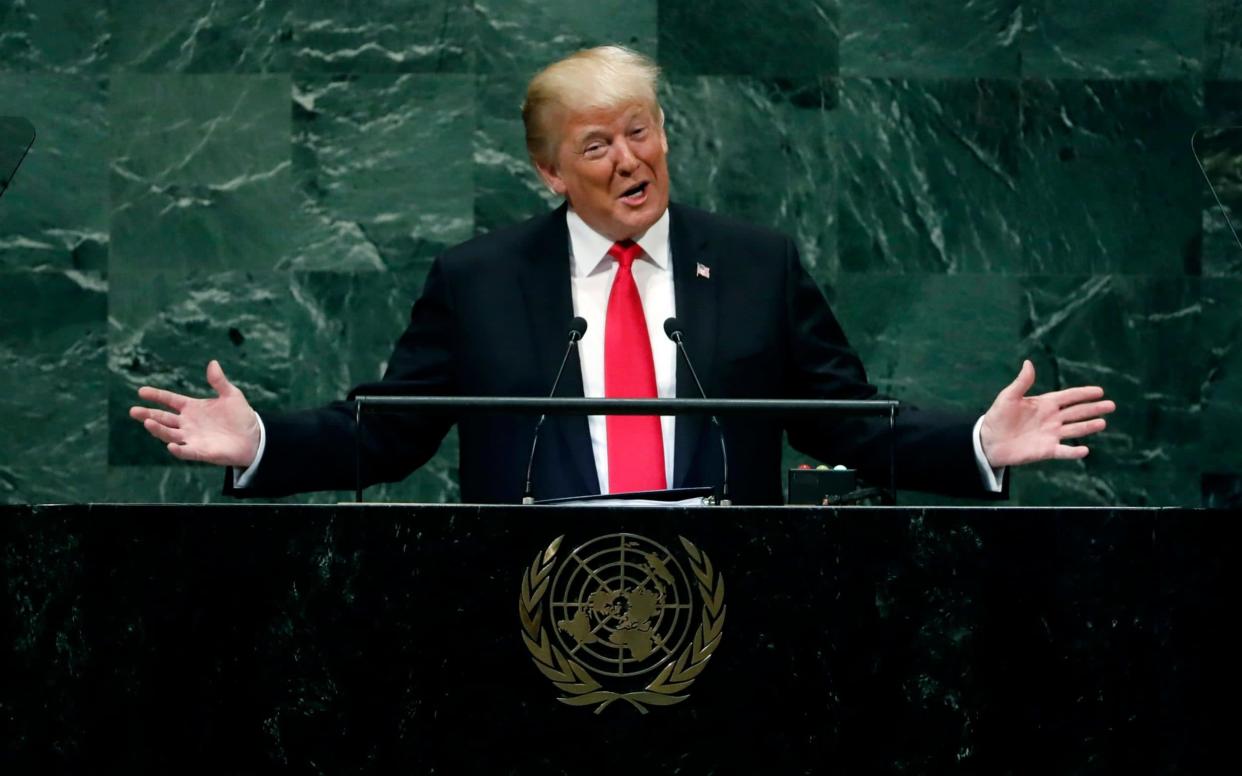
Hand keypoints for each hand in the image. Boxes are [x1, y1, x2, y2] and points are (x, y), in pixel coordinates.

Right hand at [129, 360, 260, 466]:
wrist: (254, 437)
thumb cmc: (241, 416)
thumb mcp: (231, 395)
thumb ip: (219, 381)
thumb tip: (213, 363)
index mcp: (192, 407)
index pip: (170, 400)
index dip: (156, 396)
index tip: (141, 391)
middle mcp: (188, 423)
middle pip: (163, 418)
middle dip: (148, 414)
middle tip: (134, 410)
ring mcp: (192, 438)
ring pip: (170, 434)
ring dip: (159, 429)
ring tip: (147, 422)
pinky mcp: (200, 452)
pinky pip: (186, 451)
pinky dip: (178, 450)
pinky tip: (171, 446)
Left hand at [980, 360, 1115, 467]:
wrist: (988, 441)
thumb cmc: (997, 417)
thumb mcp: (1008, 397)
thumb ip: (1021, 382)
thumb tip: (1028, 363)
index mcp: (1045, 404)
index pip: (1068, 397)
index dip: (1083, 394)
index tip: (1100, 391)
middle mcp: (1052, 419)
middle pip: (1077, 412)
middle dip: (1094, 408)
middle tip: (1111, 405)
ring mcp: (1051, 434)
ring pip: (1075, 430)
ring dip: (1088, 427)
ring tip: (1103, 423)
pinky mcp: (1046, 450)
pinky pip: (1063, 451)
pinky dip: (1073, 452)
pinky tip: (1085, 450)